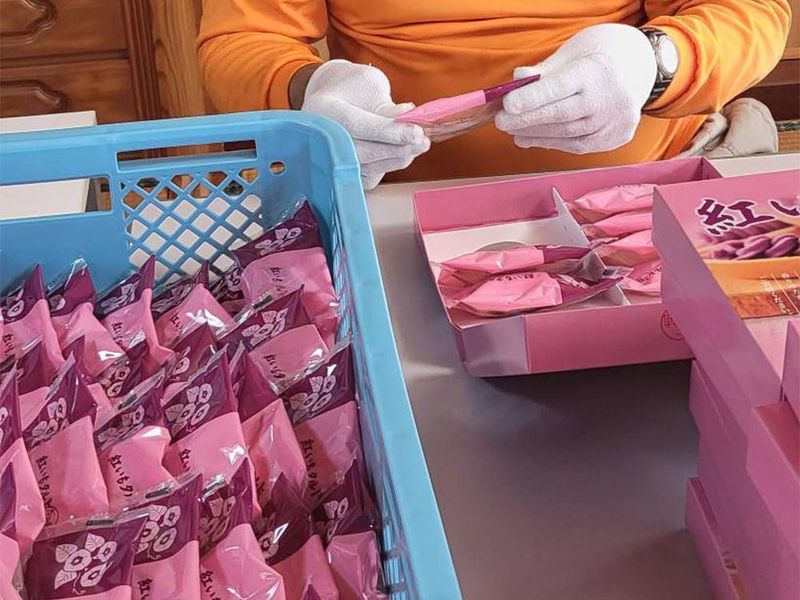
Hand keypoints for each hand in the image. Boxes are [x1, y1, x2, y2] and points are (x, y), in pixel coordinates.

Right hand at [301, 60, 429, 189]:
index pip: (358, 125)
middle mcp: (321, 138)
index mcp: (323, 109)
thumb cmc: (354, 87)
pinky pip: (370, 177)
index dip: (389, 132)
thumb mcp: (371, 84)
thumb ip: (387, 105)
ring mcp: (330, 159)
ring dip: (399, 158)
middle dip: (398, 148)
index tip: (416, 132)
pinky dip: (390, 165)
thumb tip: (410, 124)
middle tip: (423, 140)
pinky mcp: (343, 173)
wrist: (333, 98)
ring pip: (369, 168)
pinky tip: (402, 151)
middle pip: (363, 152)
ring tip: (419, 143)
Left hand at [495, 24, 656, 153]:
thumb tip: (516, 80)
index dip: (531, 98)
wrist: (643, 67)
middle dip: (526, 120)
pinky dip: (552, 143)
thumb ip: (545, 71)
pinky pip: (577, 145)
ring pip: (566, 134)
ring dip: (535, 135)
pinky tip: (532, 138)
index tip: (507, 105)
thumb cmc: (600, 56)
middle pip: (559, 115)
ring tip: (514, 131)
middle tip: (500, 122)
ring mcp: (613, 122)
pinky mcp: (615, 138)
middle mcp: (607, 99)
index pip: (559, 88)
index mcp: (596, 71)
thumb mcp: (573, 52)